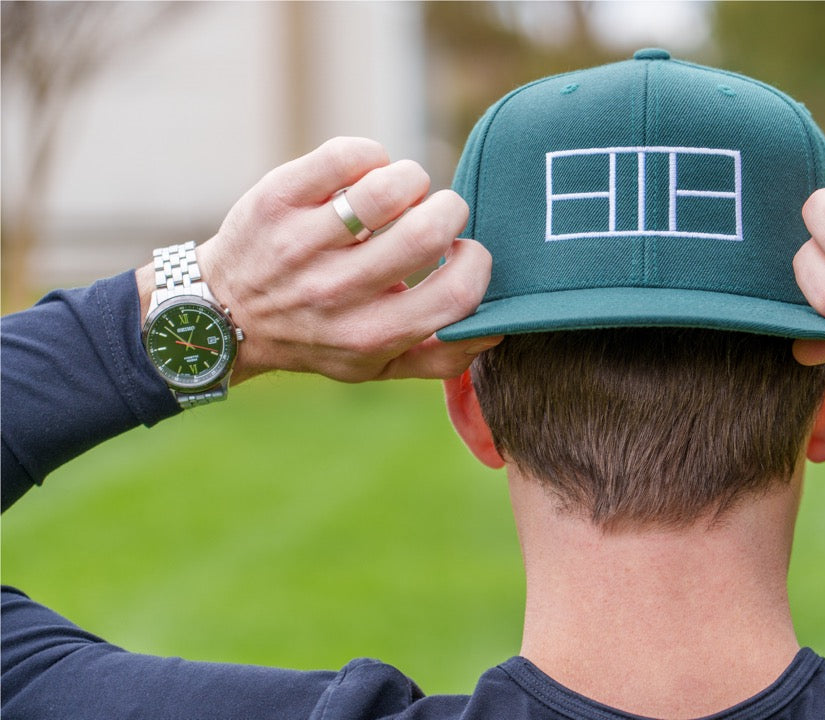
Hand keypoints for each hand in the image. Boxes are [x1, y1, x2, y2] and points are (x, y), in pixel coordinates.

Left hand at [139, 137, 497, 382]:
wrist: (223, 315)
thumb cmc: (318, 337)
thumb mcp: (375, 367)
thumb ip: (441, 357)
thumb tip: (497, 327)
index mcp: (369, 335)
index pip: (456, 294)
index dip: (475, 262)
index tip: (462, 252)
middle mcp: (334, 293)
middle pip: (427, 233)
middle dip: (450, 210)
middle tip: (438, 213)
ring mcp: (300, 244)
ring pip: (389, 187)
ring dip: (413, 179)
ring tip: (404, 190)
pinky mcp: (275, 199)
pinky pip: (345, 154)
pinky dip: (371, 154)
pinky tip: (366, 173)